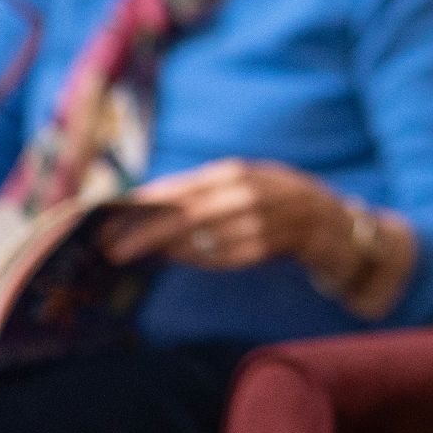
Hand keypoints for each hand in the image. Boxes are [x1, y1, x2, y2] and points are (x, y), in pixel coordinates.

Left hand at [103, 158, 340, 268]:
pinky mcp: (264, 249)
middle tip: (113, 251)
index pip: (176, 190)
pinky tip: (190, 256)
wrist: (325, 218)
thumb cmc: (271, 196)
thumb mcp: (238, 182)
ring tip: (149, 252)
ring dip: (171, 250)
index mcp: (231, 173)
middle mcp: (243, 195)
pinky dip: (201, 259)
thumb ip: (198, 193)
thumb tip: (148, 209)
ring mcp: (256, 223)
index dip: (139, 208)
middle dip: (144, 235)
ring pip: (200, 242)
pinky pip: (220, 259)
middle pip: (183, 217)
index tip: (107, 223)